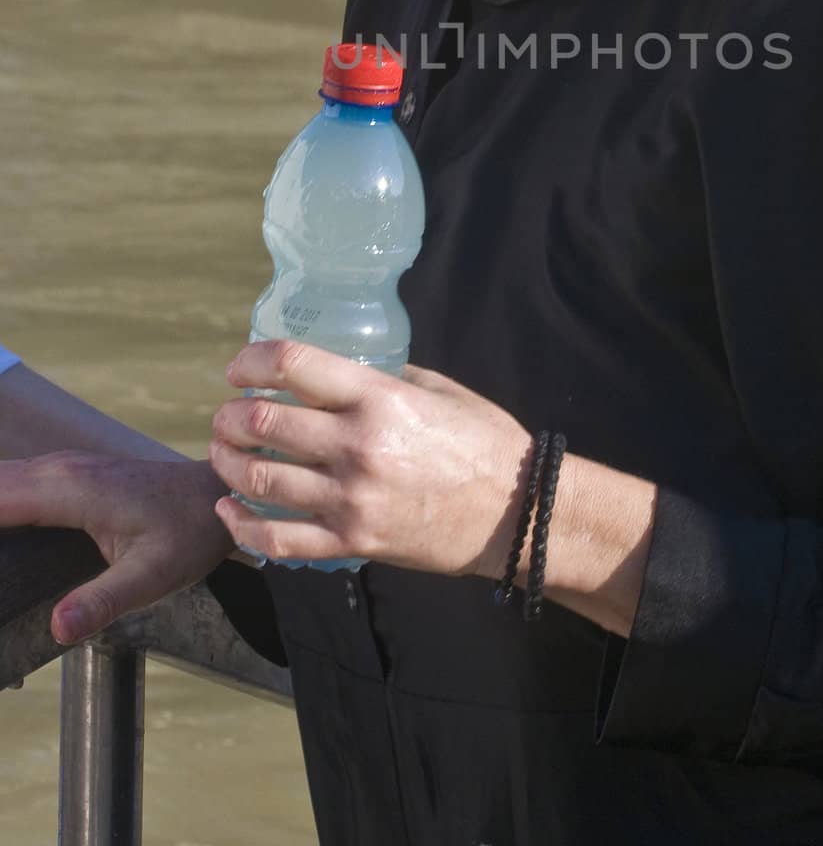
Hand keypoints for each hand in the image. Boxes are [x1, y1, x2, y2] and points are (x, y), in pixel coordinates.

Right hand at [0, 453, 234, 643]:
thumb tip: (57, 629)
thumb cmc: (190, 532)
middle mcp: (59, 469)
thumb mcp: (155, 576)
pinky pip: (11, 483)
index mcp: (70, 489)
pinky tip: (3, 537)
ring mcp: (61, 467)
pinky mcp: (66, 474)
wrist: (219, 494)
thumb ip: (104, 601)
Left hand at [209, 340, 532, 577]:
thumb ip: (383, 375)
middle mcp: (358, 447)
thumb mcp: (437, 388)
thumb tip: (334, 370)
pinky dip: (242, 525)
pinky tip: (229, 509)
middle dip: (230, 415)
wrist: (517, 511)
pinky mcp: (352, 543)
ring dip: (227, 463)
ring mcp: (352, 500)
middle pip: (263, 424)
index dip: (252, 361)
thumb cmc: (483, 440)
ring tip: (222, 452)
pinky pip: (279, 540)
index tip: (239, 368)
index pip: (294, 365)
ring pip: (260, 480)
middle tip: (226, 414)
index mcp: (379, 399)